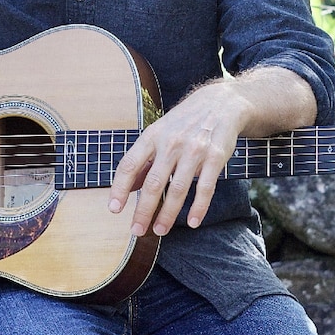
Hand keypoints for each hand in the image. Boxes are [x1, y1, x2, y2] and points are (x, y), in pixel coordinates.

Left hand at [108, 83, 242, 236]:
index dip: (119, 188)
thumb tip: (130, 187)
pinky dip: (198, 208)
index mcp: (152, 136)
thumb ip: (145, 159)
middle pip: (152, 183)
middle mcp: (170, 142)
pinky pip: (205, 188)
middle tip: (137, 231)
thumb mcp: (159, 133)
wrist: (221, 103)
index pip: (129, 165)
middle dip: (143, 210)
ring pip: (177, 189)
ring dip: (168, 214)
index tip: (114, 209)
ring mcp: (193, 149)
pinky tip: (193, 222)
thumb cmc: (184, 122)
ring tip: (160, 230)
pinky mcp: (215, 157)